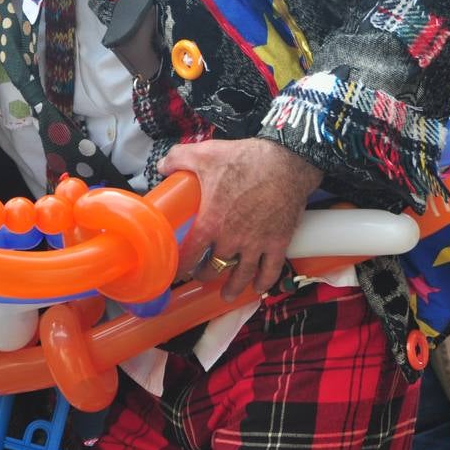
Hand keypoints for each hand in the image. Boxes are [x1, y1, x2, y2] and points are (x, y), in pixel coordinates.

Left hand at [161, 138, 322, 300]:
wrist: (287, 162)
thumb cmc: (245, 159)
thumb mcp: (205, 153)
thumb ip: (178, 159)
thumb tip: (162, 166)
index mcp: (210, 223)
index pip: (189, 254)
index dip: (181, 266)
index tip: (177, 271)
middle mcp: (231, 239)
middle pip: (213, 267)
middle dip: (205, 274)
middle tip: (201, 275)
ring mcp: (256, 244)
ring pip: (241, 275)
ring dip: (233, 287)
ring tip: (227, 295)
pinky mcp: (279, 242)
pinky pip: (271, 270)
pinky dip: (264, 283)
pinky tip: (258, 288)